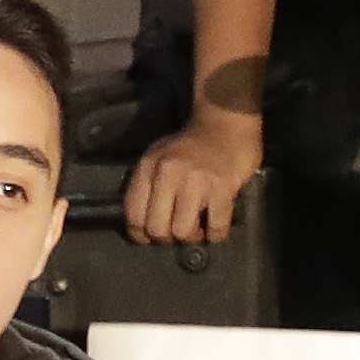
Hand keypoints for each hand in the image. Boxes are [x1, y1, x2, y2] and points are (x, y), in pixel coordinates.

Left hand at [126, 105, 262, 247]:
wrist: (226, 121)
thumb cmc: (191, 144)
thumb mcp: (159, 156)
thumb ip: (148, 185)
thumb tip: (143, 223)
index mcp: (149, 167)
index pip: (133, 214)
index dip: (140, 234)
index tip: (149, 237)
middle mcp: (168, 174)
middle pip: (157, 229)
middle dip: (167, 238)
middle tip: (177, 231)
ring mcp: (196, 181)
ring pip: (183, 232)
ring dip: (192, 237)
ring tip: (198, 228)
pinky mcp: (223, 187)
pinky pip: (215, 228)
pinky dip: (215, 234)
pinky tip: (215, 226)